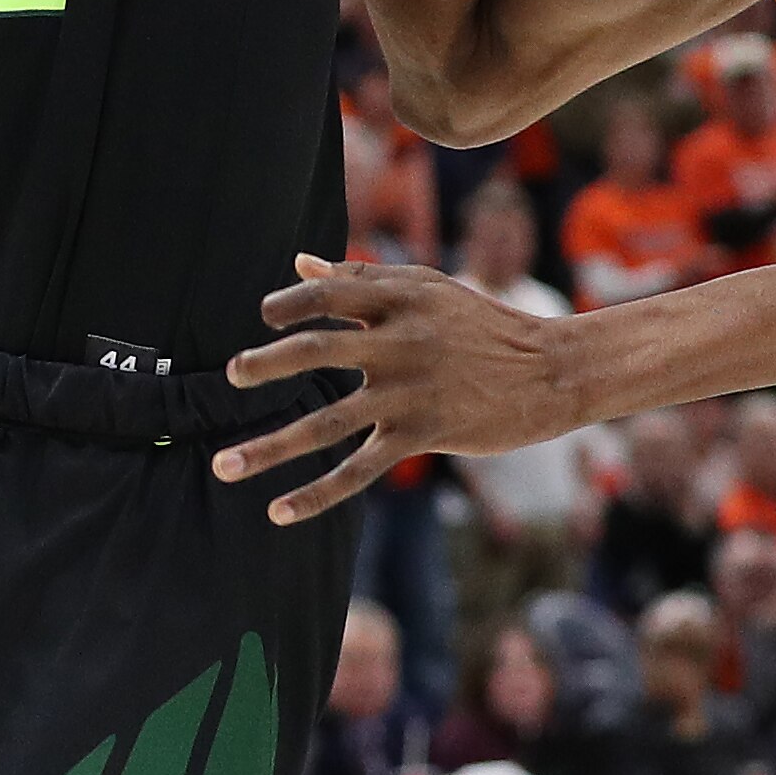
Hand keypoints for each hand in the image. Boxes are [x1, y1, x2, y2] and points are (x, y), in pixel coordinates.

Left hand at [212, 254, 582, 524]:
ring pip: (326, 423)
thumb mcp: (427, 288)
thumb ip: (361, 280)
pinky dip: (316, 494)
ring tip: (225, 464)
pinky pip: (358, 470)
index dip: (290, 303)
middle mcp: (398, 343)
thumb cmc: (481, 324)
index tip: (264, 318)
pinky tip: (278, 511)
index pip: (327, 295)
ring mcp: (408, 392)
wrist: (550, 370)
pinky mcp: (421, 435)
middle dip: (267, 365)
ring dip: (270, 447)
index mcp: (398, 300)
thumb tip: (299, 263)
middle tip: (230, 375)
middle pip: (317, 350)